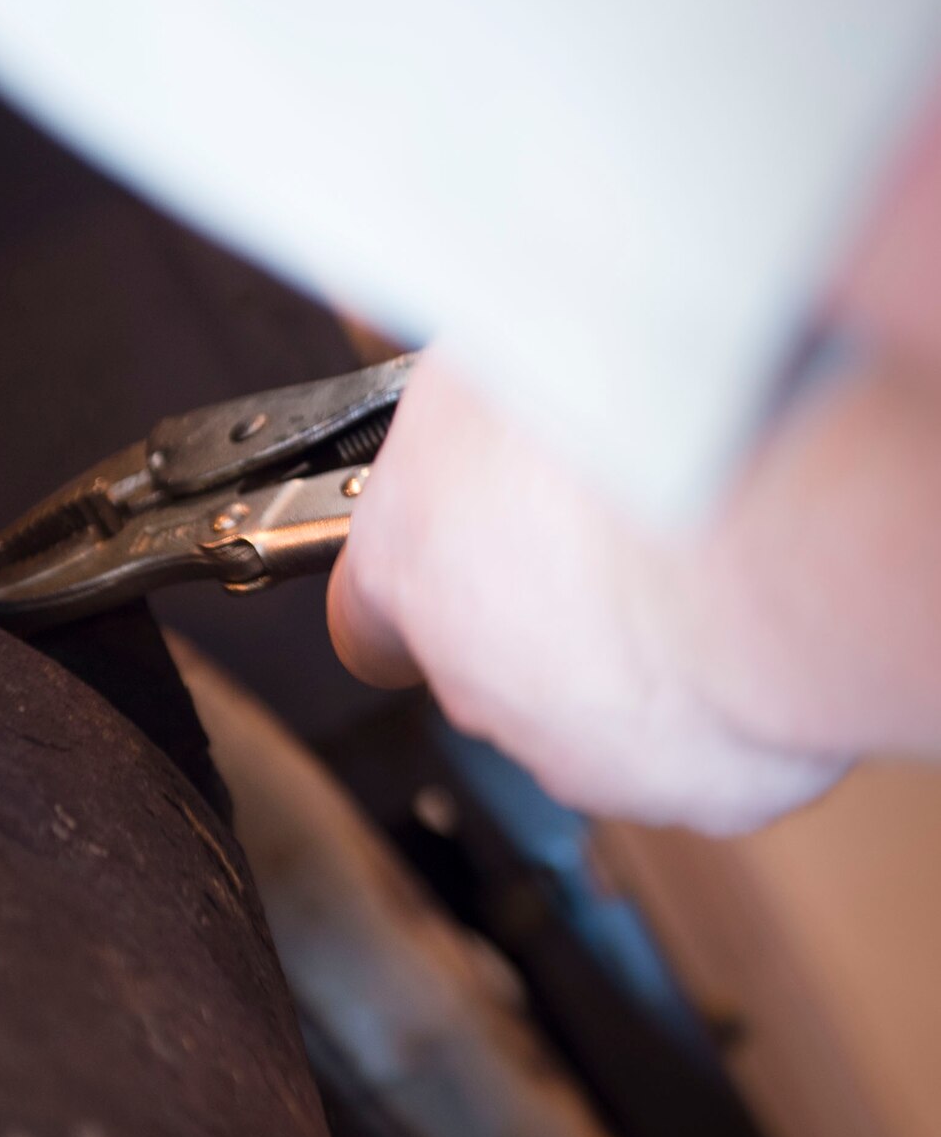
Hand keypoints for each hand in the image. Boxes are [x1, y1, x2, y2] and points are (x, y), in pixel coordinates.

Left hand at [326, 348, 940, 832]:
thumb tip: (482, 379)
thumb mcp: (500, 348)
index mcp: (408, 562)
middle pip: (486, 649)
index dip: (409, 578)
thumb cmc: (632, 423)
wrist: (773, 521)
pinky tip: (763, 609)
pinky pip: (707, 730)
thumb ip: (469, 402)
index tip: (449, 548)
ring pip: (597, 696)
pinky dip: (734, 680)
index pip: (363, 607)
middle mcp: (475, 674)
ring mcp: (579, 743)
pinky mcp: (694, 789)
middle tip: (614, 520)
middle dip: (544, 596)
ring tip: (699, 557)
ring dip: (637, 638)